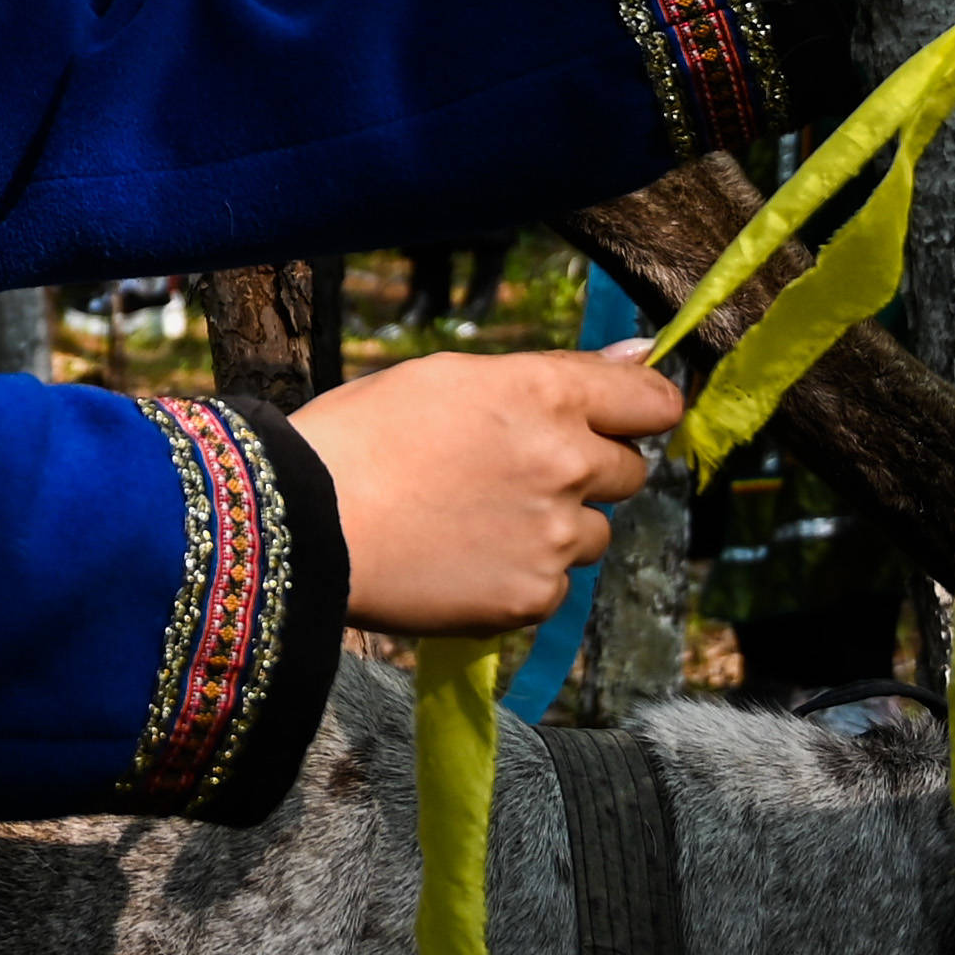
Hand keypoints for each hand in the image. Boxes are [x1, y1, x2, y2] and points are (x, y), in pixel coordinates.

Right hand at [297, 341, 682, 635]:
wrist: (302, 525)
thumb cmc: (363, 435)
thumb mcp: (450, 377)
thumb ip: (553, 373)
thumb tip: (641, 358)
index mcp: (546, 394)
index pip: (652, 401)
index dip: (643, 410)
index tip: (628, 419)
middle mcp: (566, 463)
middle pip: (631, 471)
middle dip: (591, 471)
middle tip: (522, 474)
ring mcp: (553, 536)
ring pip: (594, 534)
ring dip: (559, 528)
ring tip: (481, 523)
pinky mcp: (532, 597)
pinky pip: (556, 585)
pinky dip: (524, 576)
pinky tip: (465, 561)